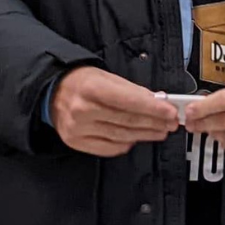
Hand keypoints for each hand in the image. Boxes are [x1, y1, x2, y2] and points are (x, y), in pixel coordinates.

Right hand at [51, 67, 178, 157]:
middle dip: (154, 123)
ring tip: (160, 131)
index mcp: (90, 88)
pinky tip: (136, 138)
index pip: (129, 102)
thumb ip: (133, 90)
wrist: (52, 92)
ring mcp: (78, 129)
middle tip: (171, 123)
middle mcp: (82, 110)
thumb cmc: (82, 83)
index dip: (153, 109)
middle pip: (128, 121)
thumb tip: (158, 101)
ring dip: (145, 134)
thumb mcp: (107, 77)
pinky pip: (109, 147)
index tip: (171, 112)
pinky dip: (126, 144)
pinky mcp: (76, 142)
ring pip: (121, 136)